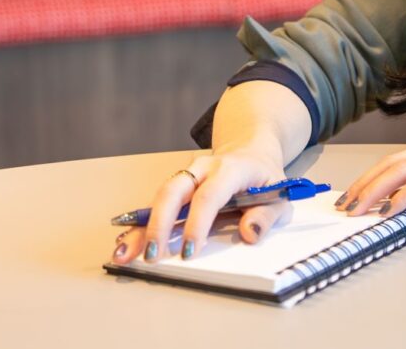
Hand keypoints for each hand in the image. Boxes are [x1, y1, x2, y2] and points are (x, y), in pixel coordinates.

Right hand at [109, 144, 294, 264]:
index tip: (190, 253)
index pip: (209, 195)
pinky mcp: (178, 185)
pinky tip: (126, 243)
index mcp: (232, 169)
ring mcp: (187, 174)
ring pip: (159, 196)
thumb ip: (267, 215)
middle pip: (174, 190)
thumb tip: (250, 234)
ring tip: (125, 254)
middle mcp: (204, 168)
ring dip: (141, 225)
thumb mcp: (280, 195)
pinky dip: (140, 223)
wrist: (251, 150)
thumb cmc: (265, 177)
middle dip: (160, 223)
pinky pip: (157, 203)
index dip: (198, 224)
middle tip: (152, 254)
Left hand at [337, 135, 405, 223]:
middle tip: (345, 204)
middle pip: (393, 162)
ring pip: (403, 169)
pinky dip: (402, 196)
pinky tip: (388, 210)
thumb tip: (405, 204)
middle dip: (364, 184)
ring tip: (358, 208)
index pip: (398, 162)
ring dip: (375, 191)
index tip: (354, 197)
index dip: (372, 179)